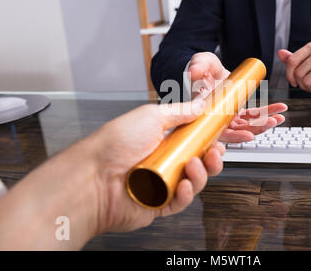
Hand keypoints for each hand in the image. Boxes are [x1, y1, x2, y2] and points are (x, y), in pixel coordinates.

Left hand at [89, 100, 224, 232]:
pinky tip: (184, 185)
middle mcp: (163, 163)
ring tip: (193, 166)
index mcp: (162, 141)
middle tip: (214, 153)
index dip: (208, 140)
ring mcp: (161, 184)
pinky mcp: (158, 205)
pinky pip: (180, 201)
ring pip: (193, 182)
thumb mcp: (150, 117)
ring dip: (200, 174)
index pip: (193, 141)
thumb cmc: (113, 145)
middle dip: (210, 159)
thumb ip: (179, 112)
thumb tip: (199, 106)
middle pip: (198, 162)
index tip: (218, 136)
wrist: (92, 177)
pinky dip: (186, 194)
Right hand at [188, 52, 287, 142]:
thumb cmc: (201, 68)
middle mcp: (217, 117)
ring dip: (265, 122)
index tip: (249, 136)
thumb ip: (197, 66)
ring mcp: (229, 116)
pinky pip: (255, 115)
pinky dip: (268, 112)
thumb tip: (193, 73)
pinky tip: (280, 109)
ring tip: (278, 118)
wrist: (208, 69)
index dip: (234, 136)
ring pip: (248, 124)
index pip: (219, 130)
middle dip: (256, 129)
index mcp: (206, 111)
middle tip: (271, 122)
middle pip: (237, 131)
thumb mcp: (199, 63)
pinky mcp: (238, 111)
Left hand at [278, 41, 310, 98]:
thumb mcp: (309, 62)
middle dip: (301, 83)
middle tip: (310, 83)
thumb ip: (294, 59)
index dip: (289, 75)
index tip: (293, 81)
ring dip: (310, 88)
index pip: (292, 61)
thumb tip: (279, 53)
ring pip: (307, 81)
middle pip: (298, 73)